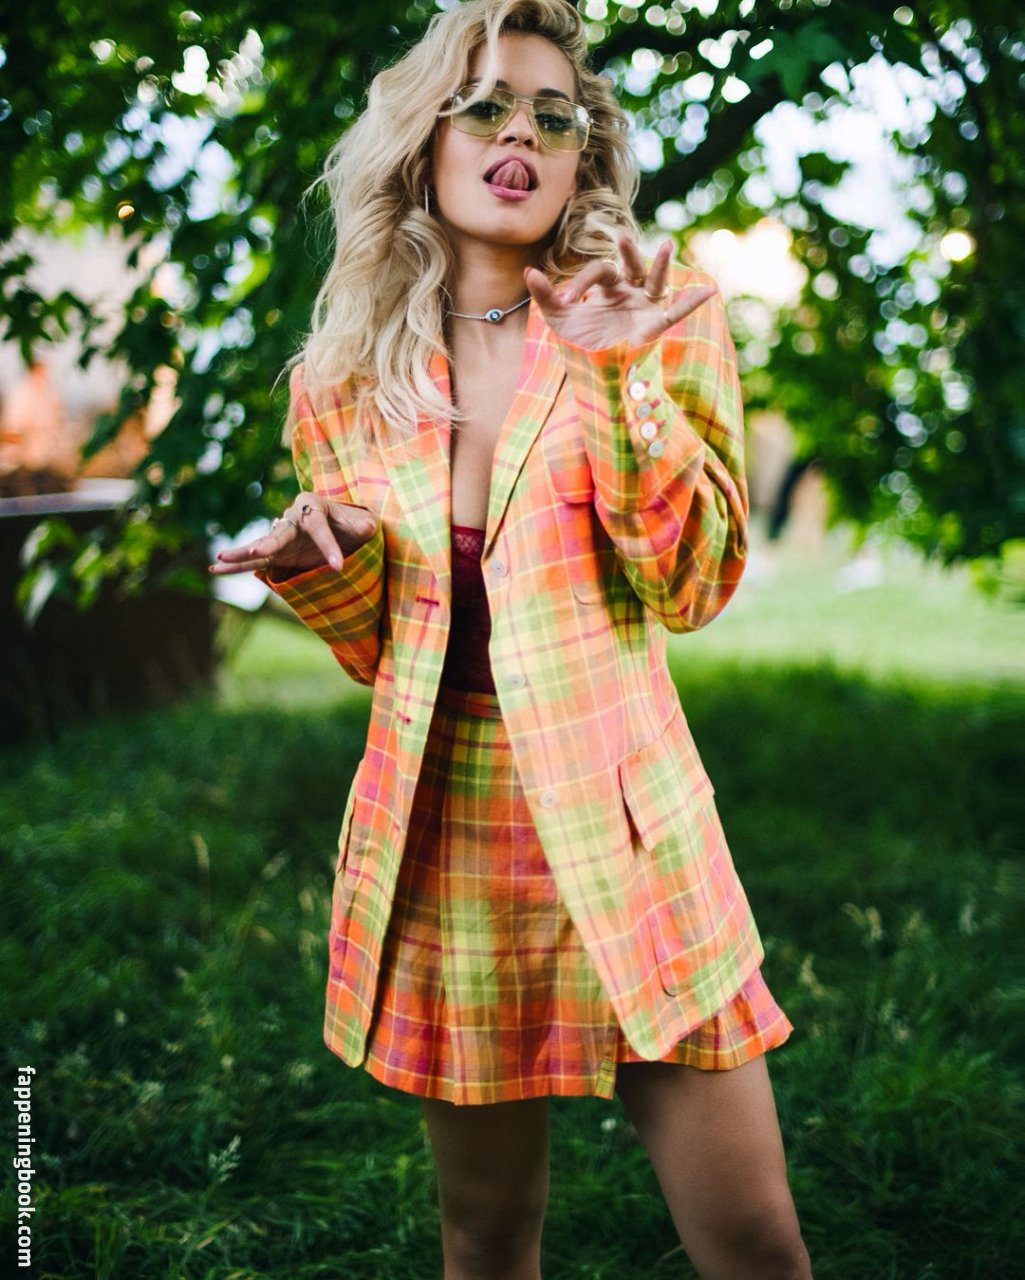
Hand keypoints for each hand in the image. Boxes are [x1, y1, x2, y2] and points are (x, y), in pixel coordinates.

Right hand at [209, 494, 377, 578]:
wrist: (343, 531)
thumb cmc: (352, 525)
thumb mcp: (364, 523)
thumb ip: (364, 524)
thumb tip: (364, 528)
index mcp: (313, 505)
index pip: (318, 524)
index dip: (328, 545)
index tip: (339, 566)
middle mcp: (293, 517)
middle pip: (281, 531)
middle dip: (271, 541)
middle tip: (261, 550)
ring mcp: (282, 536)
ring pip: (260, 546)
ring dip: (243, 553)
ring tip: (221, 559)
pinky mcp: (277, 553)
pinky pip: (254, 560)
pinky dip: (237, 565)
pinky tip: (215, 569)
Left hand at [524, 234, 715, 349]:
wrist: (596, 372)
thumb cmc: (581, 343)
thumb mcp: (560, 319)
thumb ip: (545, 296)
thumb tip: (528, 271)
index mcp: (608, 287)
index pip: (598, 272)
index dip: (580, 284)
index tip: (565, 300)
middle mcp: (629, 291)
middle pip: (631, 266)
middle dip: (629, 253)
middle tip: (622, 237)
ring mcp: (645, 305)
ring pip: (656, 280)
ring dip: (662, 264)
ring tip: (667, 245)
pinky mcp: (657, 324)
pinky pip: (677, 311)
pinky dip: (693, 301)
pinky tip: (710, 290)